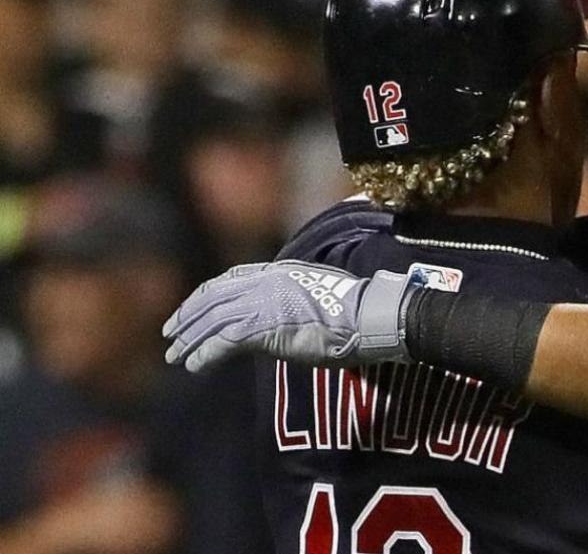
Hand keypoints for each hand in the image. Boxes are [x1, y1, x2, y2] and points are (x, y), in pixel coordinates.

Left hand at [163, 261, 410, 372]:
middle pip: (213, 296)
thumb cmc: (352, 312)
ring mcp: (263, 302)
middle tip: (170, 334)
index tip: (191, 310)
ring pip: (213, 318)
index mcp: (278, 272)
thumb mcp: (316, 296)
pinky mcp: (263, 326)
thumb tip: (279, 317)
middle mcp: (266, 281)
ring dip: (190, 338)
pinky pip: (223, 341)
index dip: (206, 296)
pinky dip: (205, 353)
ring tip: (175, 356)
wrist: (366, 318)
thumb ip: (290, 300)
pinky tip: (194, 365)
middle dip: (188, 315)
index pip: (230, 279)